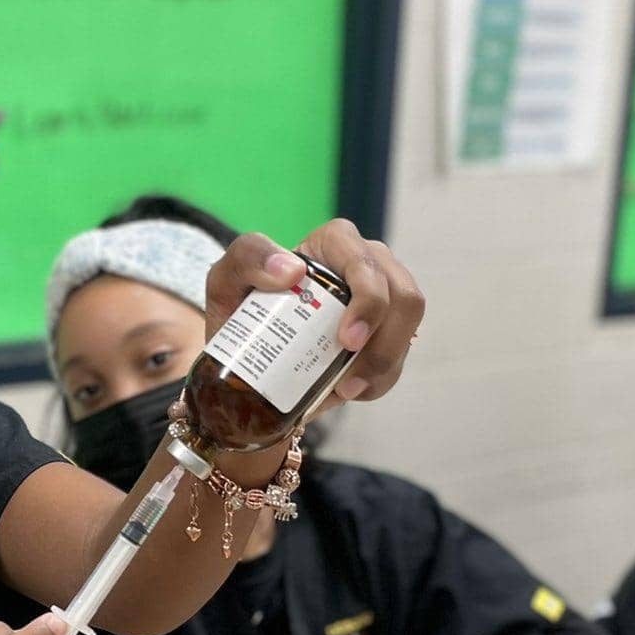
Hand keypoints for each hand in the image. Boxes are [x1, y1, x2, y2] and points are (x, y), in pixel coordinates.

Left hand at [204, 221, 424, 406]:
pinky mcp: (385, 335)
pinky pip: (399, 359)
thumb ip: (247, 258)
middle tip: (349, 379)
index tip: (346, 340)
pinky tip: (348, 391)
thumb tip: (292, 272)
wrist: (246, 357)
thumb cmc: (240, 309)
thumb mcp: (226, 280)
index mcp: (336, 243)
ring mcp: (383, 300)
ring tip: (346, 391)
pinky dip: (378, 381)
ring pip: (408, 329)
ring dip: (383, 365)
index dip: (369, 302)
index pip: (367, 264)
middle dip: (385, 342)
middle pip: (404, 297)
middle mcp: (369, 264)